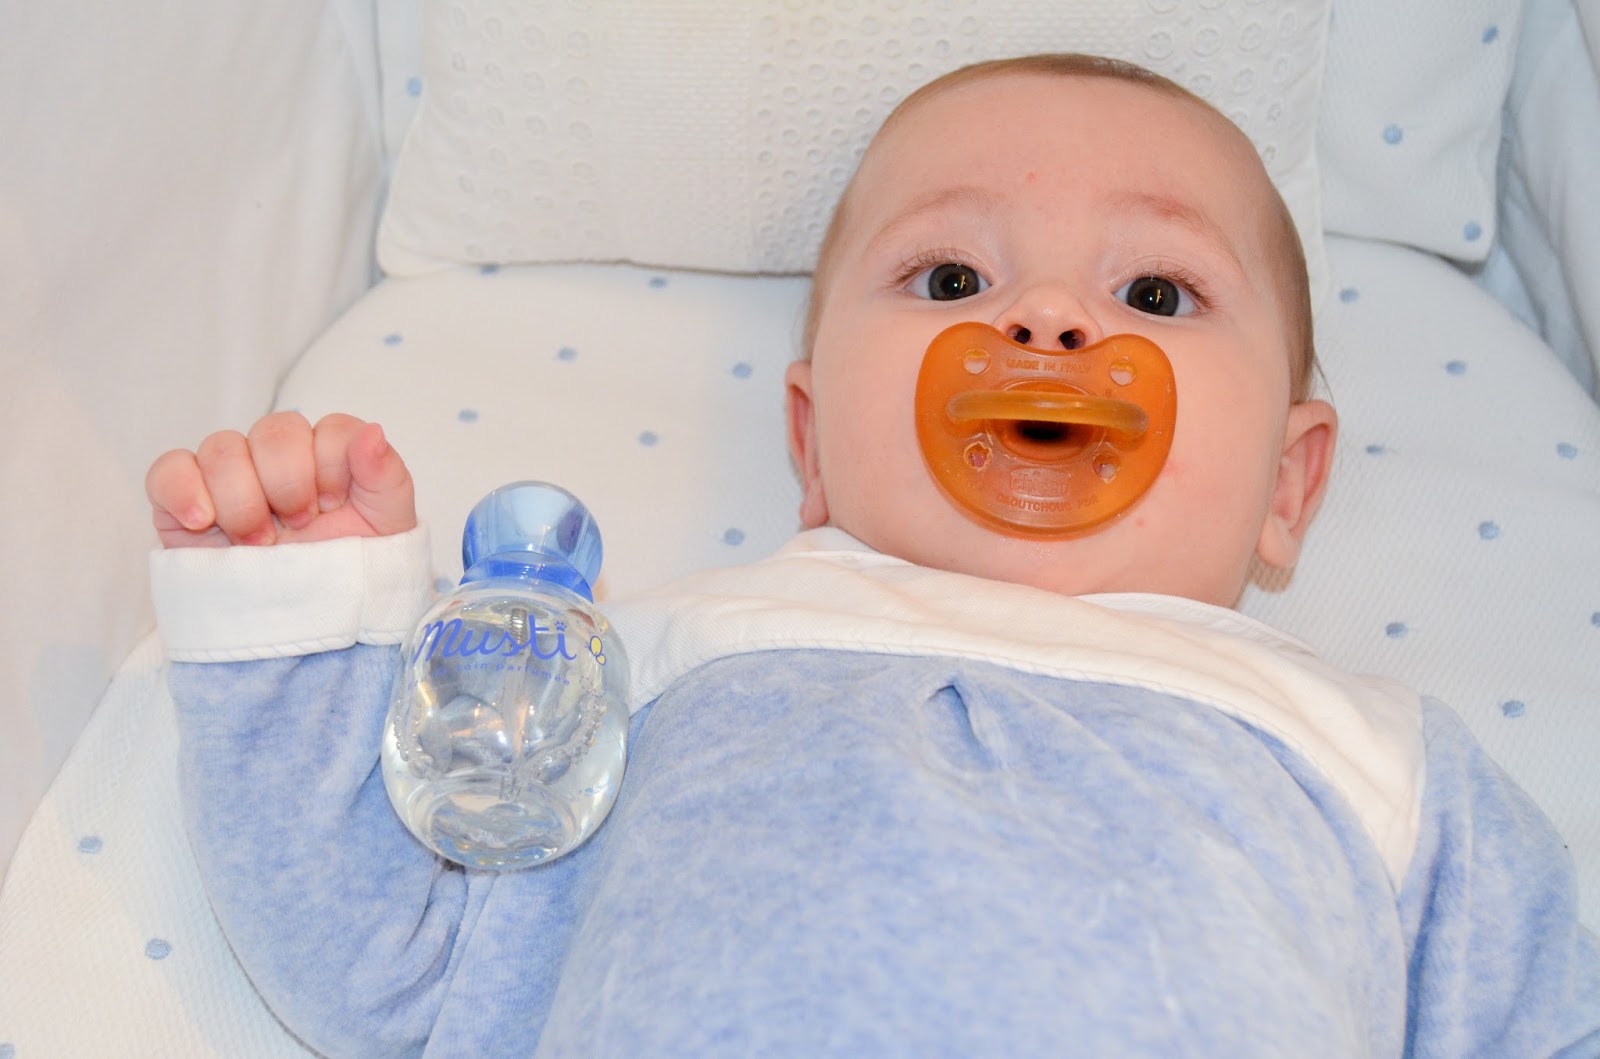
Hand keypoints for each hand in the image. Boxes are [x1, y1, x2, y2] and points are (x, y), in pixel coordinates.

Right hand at [146, 412, 417, 547]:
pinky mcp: (184, 501)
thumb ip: (386, 476)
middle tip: (298, 527)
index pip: (328, 429)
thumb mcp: (386, 527)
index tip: (333, 506)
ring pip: (222, 447)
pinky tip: (202, 520)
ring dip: (242, 497)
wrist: (307, 628)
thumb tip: (373, 432)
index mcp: (329, 455)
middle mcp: (278, 457)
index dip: (331, 466)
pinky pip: (168, 471)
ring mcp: (229, 476)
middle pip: (274, 431)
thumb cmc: (350, 569)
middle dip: (289, 483)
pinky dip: (182, 489)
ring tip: (259, 543)